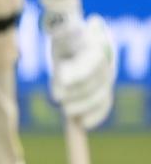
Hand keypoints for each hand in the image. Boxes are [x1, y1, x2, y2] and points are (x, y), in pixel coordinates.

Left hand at [48, 13, 114, 128]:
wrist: (73, 42)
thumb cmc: (65, 38)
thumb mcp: (60, 38)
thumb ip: (64, 48)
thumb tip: (65, 71)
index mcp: (95, 45)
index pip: (91, 62)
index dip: (77, 73)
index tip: (61, 80)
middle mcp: (106, 62)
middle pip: (95, 82)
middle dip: (75, 92)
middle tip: (56, 97)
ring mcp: (107, 76)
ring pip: (100, 96)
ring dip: (82, 106)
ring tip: (65, 110)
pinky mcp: (103, 89)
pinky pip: (104, 104)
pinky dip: (96, 115)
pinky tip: (83, 124)